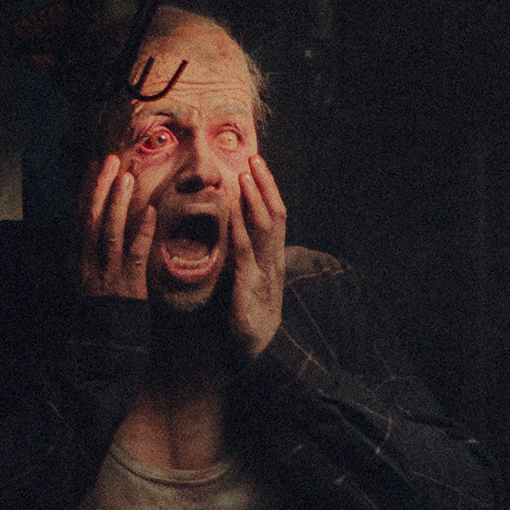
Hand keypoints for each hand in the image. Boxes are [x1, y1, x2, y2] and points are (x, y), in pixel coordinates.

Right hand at [79, 148, 154, 300]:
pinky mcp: (127, 287)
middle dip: (100, 188)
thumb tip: (98, 221)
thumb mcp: (89, 279)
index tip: (96, 167)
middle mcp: (86, 264)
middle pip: (90, 218)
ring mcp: (106, 275)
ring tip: (127, 177)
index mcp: (76, 259)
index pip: (78, 217)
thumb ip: (91, 251)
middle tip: (110, 161)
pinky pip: (134, 255)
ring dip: (118, 203)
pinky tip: (150, 212)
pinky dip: (141, 232)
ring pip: (109, 232)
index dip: (87, 191)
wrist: (106, 346)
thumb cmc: (103, 309)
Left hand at [223, 146, 288, 362]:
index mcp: (273, 258)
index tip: (257, 166)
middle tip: (254, 158)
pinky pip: (245, 252)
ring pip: (265, 228)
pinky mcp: (249, 285)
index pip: (276, 216)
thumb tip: (236, 232)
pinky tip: (232, 212)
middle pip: (276, 214)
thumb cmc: (245, 317)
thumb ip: (245, 257)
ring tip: (245, 175)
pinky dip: (240, 229)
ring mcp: (264, 272)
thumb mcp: (248, 281)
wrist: (252, 351)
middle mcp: (274, 261)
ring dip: (255, 199)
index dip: (268, 190)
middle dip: (265, 185)